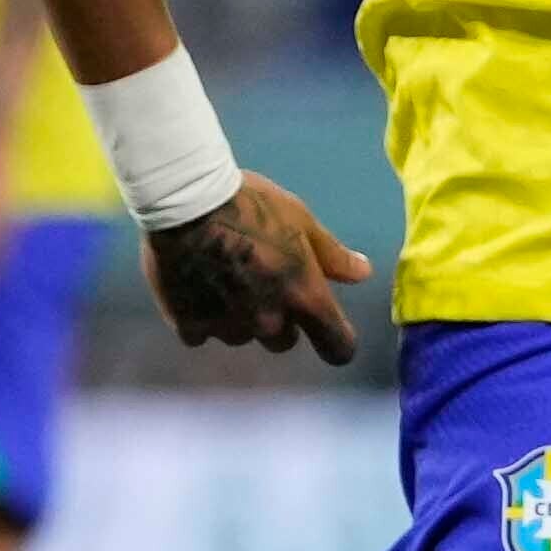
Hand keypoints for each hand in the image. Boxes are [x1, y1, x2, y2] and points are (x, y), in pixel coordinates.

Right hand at [142, 176, 369, 361]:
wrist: (187, 202)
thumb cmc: (252, 206)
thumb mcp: (301, 221)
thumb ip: (333, 255)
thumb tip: (363, 273)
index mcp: (305, 298)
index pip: (338, 348)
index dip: (336, 340)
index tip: (327, 329)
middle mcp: (270, 323)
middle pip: (283, 341)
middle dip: (278, 319)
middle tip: (261, 283)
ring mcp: (228, 327)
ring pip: (241, 336)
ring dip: (238, 317)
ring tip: (222, 278)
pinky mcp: (190, 325)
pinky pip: (202, 333)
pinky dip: (202, 316)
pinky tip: (195, 286)